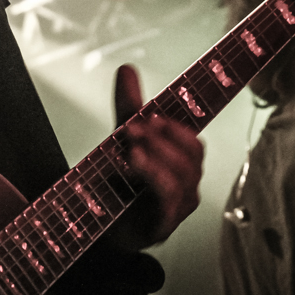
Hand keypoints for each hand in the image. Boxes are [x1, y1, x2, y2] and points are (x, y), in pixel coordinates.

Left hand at [114, 63, 203, 244]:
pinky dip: (153, 177)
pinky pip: (169, 198)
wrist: (101, 226)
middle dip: (163, 135)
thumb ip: (128, 106)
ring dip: (157, 154)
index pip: (193, 139)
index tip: (155, 112)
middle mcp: (186, 183)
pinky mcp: (164, 223)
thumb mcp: (122, 140)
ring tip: (131, 145)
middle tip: (133, 125)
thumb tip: (127, 69)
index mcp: (181, 161)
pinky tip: (135, 165)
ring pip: (183, 175)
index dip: (180, 125)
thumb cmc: (120, 184)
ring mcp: (178, 205)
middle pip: (192, 154)